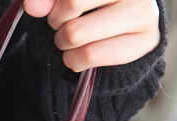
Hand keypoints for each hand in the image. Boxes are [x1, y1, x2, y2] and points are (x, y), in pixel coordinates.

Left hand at [23, 0, 160, 71]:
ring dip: (62, 42)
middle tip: (62, 23)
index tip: (55, 7)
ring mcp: (145, 12)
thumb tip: (31, 6)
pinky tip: (76, 56)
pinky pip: (89, 55)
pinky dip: (72, 60)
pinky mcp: (145, 41)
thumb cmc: (90, 6)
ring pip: (76, 34)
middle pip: (71, 3)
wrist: (124, 31)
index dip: (53, 3)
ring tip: (69, 39)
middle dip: (55, 19)